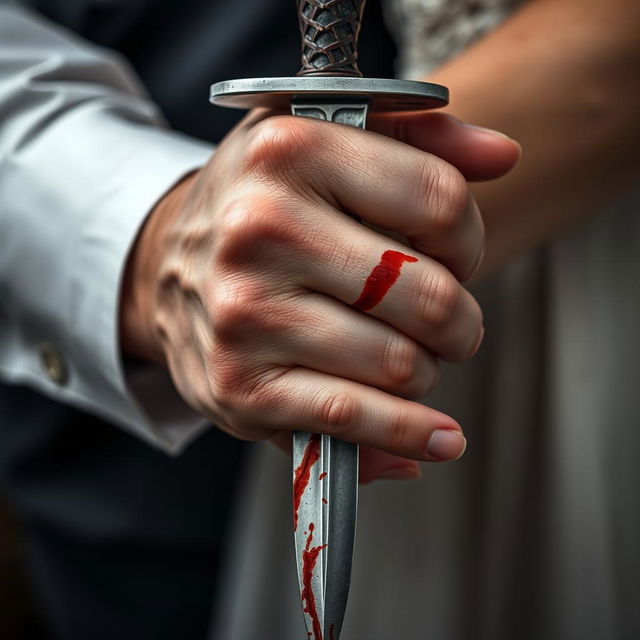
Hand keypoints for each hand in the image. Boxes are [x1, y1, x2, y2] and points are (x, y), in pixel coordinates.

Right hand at [120, 111, 518, 478]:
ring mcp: (246, 313)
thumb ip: (421, 137)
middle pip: (431, 296)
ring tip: (406, 355)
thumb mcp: (324, 143)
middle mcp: (259, 227)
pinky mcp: (241, 385)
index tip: (454, 257)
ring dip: (427, 369)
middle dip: (459, 320)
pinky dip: (409, 435)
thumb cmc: (262, 205)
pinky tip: (438, 437)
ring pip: (403, 364)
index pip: (440, 202)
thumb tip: (502, 156)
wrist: (167, 267)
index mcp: (289, 150)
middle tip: (442, 320)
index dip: (469, 239)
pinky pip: (354, 417)